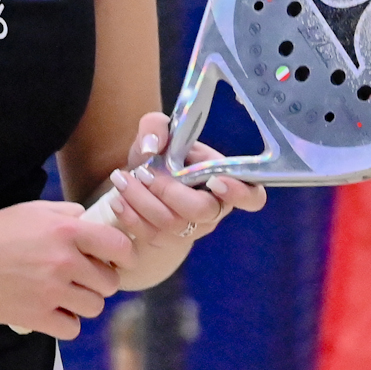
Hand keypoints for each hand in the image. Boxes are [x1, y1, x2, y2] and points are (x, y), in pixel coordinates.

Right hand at [0, 200, 136, 338]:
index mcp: (67, 231)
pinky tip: (52, 311)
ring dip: (83, 302)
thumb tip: (91, 219)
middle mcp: (64, 261)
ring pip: (94, 307)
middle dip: (100, 281)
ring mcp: (51, 291)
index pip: (120, 247)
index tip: (118, 262)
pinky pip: (73, 328)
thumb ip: (67, 213)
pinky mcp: (37, 317)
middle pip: (110, 283)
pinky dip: (66, 323)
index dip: (125, 257)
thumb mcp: (32, 210)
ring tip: (64, 294)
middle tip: (81, 278)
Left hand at [105, 112, 265, 250]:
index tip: (216, 181)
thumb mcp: (156, 133)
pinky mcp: (167, 243)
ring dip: (142, 200)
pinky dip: (131, 215)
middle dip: (170, 191)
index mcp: (224, 179)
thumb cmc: (159, 157)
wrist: (138, 184)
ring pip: (172, 225)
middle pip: (203, 212)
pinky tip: (118, 199)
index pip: (252, 196)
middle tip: (145, 172)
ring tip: (122, 179)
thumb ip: (156, 126)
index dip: (241, 193)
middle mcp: (212, 209)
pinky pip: (151, 236)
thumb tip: (155, 146)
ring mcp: (191, 229)